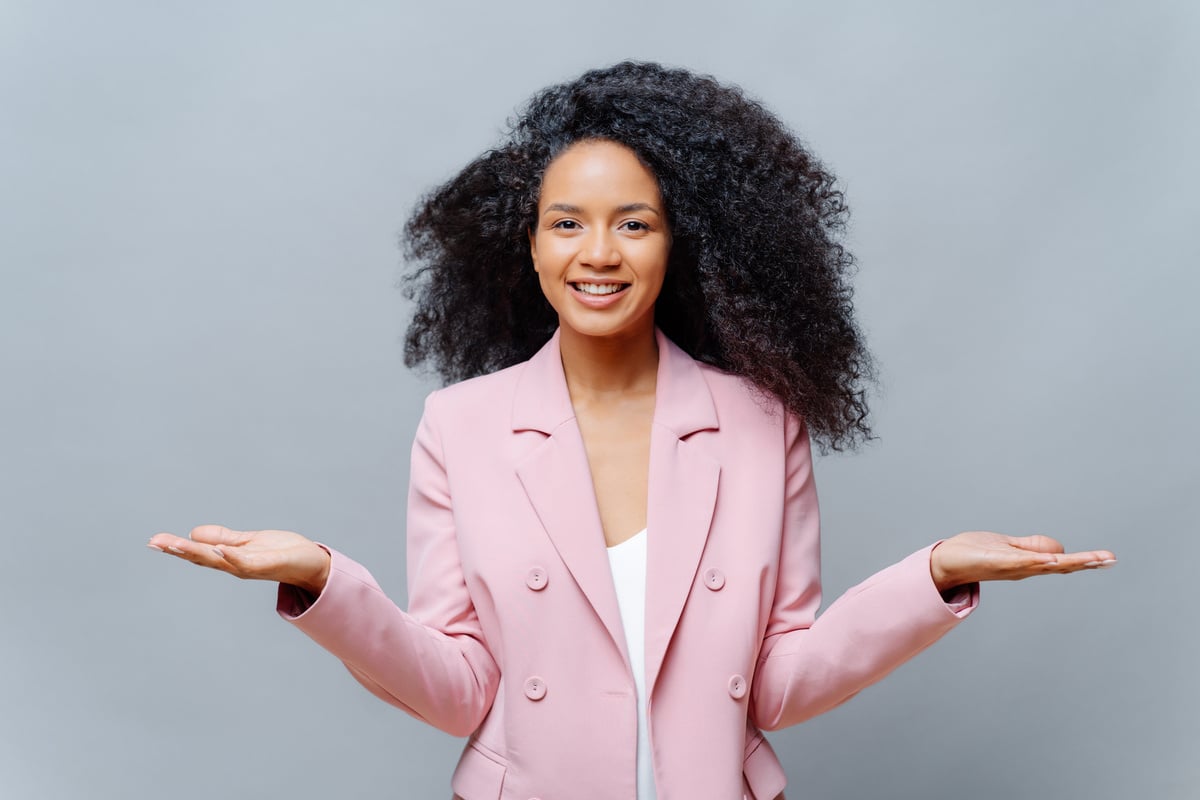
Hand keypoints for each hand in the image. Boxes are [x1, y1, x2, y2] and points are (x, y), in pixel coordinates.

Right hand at [147, 525, 331, 594]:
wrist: (312, 564)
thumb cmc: (281, 552)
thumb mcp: (247, 541)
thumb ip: (222, 538)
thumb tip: (194, 534)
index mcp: (230, 558)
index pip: (199, 552)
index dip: (176, 547)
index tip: (153, 540)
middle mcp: (236, 565)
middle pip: (203, 557)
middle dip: (179, 550)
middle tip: (155, 542)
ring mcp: (251, 566)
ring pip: (220, 560)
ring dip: (199, 553)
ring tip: (178, 544)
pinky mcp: (269, 564)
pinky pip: (247, 561)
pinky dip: (232, 556)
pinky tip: (219, 550)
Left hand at [930, 531, 1115, 592]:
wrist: (946, 561)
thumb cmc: (976, 553)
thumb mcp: (1010, 547)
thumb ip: (1032, 548)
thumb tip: (1059, 549)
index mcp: (1030, 563)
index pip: (1063, 561)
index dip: (1086, 560)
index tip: (1110, 558)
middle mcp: (1024, 568)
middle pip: (1060, 565)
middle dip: (1086, 562)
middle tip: (1111, 559)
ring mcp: (1012, 566)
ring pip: (1045, 565)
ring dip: (1068, 562)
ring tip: (1091, 559)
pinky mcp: (997, 562)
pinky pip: (1021, 562)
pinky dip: (1037, 561)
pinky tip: (1052, 560)